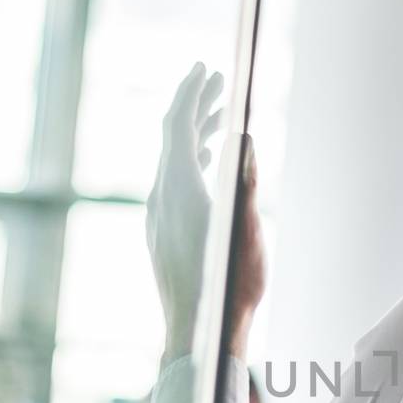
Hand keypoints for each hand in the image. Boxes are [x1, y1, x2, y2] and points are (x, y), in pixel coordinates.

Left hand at [146, 63, 266, 362]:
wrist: (198, 333)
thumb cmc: (227, 286)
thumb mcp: (246, 230)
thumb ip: (243, 182)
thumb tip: (245, 137)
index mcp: (177, 189)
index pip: (177, 126)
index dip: (191, 93)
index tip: (206, 69)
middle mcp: (160, 198)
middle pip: (172, 138)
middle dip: (194, 106)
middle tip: (216, 81)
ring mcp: (157, 217)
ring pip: (171, 161)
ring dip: (193, 134)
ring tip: (217, 120)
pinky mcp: (160, 233)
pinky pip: (171, 181)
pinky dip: (188, 160)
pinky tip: (205, 168)